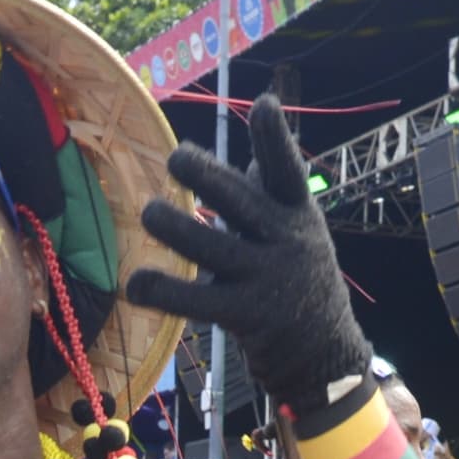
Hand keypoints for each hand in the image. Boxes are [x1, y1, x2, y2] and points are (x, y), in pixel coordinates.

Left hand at [120, 96, 372, 414]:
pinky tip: (134, 285)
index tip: (263, 105)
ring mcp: (266, 281)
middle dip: (208, 178)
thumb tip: (260, 126)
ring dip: (176, 229)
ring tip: (149, 212)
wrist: (324, 352)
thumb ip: (271, 185)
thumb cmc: (300, 277)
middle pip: (242, 204)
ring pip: (213, 250)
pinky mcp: (245, 316)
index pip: (287, 171)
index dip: (276, 138)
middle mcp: (286, 243)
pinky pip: (196, 303)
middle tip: (175, 157)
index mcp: (296, 214)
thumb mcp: (298, 228)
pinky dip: (163, 292)